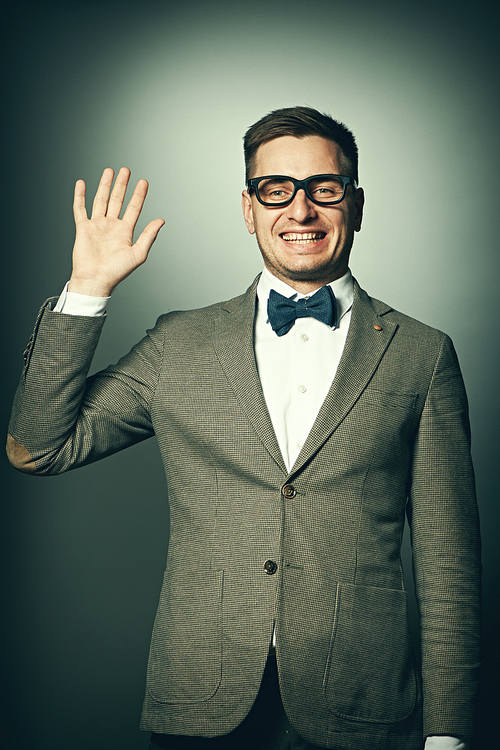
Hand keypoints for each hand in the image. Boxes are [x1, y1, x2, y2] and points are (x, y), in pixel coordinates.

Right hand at [68, 167, 164, 296]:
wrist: (95, 279)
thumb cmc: (116, 272)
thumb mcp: (138, 254)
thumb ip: (149, 236)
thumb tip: (161, 221)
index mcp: (125, 232)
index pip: (134, 208)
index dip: (139, 195)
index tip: (143, 182)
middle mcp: (111, 226)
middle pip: (117, 200)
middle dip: (122, 185)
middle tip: (126, 170)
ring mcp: (97, 225)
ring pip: (101, 200)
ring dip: (105, 185)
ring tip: (109, 171)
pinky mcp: (83, 228)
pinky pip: (80, 208)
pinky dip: (80, 195)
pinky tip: (82, 183)